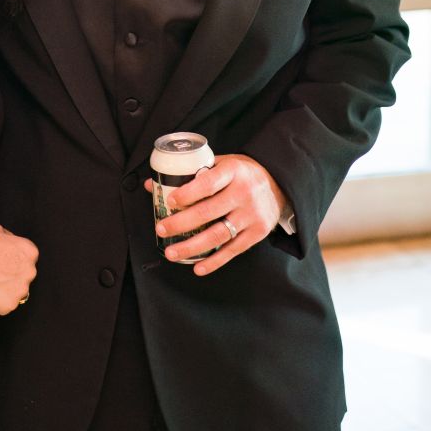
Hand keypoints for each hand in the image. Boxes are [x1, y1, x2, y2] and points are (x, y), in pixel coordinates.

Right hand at [0, 223, 37, 314]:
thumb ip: (8, 236)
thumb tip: (9, 241)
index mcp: (29, 252)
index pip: (27, 256)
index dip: (14, 258)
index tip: (4, 260)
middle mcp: (30, 271)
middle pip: (24, 274)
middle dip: (13, 273)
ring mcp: (21, 290)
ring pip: (17, 290)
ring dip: (7, 288)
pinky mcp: (10, 304)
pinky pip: (6, 304)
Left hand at [147, 154, 286, 275]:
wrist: (278, 182)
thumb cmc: (242, 173)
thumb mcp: (221, 163)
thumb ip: (190, 173)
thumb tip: (152, 185)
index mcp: (233, 171)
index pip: (207, 183)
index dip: (187, 193)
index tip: (170, 201)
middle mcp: (243, 193)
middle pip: (208, 212)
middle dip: (181, 223)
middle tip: (161, 229)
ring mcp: (251, 215)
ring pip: (218, 235)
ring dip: (192, 246)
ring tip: (171, 252)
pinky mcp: (258, 232)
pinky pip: (233, 250)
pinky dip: (214, 261)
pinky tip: (197, 267)